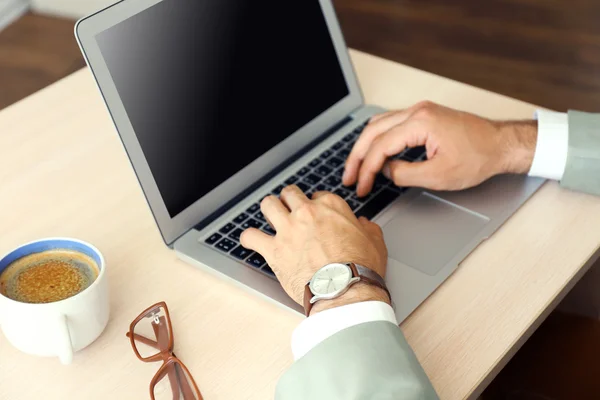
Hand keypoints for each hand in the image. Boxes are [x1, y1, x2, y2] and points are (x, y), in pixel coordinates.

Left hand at [240, 186, 389, 313]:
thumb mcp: (375, 242)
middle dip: (289, 200)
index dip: (316, 205)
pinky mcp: (274, 250)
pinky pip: (251, 237)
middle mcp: (307, 213)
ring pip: (268, 205)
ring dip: (269, 210)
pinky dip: (249, 238)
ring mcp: (288, 230)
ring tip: (270, 216)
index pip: (318, 195)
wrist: (345, 290)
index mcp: (331, 207)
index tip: (316, 214)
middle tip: (290, 209)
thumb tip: (363, 224)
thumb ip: (367, 228)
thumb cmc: (361, 269)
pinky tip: (251, 241)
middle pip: (290, 194)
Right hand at [343, 101, 537, 196]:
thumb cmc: (479, 157)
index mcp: (420, 122)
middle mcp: (417, 111)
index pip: (380, 146)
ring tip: (357, 167)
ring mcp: (420, 110)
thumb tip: (386, 171)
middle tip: (349, 177)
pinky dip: (378, 139)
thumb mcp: (438, 176)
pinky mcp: (423, 115)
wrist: (501, 144)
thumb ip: (405, 174)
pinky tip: (375, 153)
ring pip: (378, 124)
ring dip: (365, 146)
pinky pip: (391, 123)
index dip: (367, 170)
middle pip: (372, 131)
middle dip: (357, 156)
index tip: (361, 187)